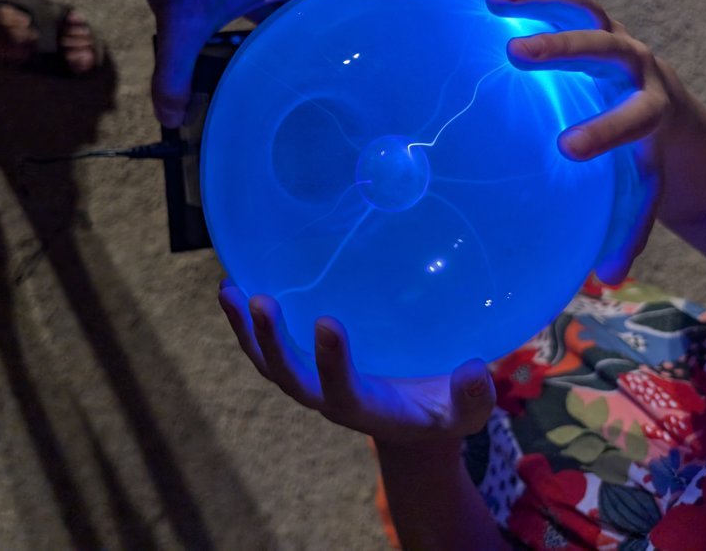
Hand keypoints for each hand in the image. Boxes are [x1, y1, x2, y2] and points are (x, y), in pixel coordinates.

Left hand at [116, 0, 335, 126]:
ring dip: (301, 55)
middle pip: (330, 34)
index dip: (346, 70)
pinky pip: (284, 18)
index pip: (347, 33)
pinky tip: (265, 67)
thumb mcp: (180, 18)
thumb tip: (171, 115)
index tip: (341, 104)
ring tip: (297, 98)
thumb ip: (174, 72)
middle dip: (322, 70)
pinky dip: (278, 41)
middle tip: (315, 112)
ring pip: (307, 26)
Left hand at [218, 281, 495, 442]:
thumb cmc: (438, 411)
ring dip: (245, 329)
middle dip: (272, 342)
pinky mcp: (300, 362)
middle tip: (261, 302)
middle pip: (289, 376)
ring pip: (268, 361)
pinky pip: (265, 345)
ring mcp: (308, 379)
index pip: (342, 390)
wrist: (409, 422)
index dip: (331, 362)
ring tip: (231, 290)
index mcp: (365, 408)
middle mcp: (327, 396)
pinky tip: (231, 284)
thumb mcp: (463, 415)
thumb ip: (471, 399)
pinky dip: (244, 321)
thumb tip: (475, 371)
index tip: (328, 323)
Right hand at [468, 0, 670, 282]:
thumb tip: (605, 280)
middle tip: (518, 55)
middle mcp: (635, 66)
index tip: (567, 148)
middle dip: (564, 49)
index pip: (634, 119)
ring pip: (581, 7)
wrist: (673, 115)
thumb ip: (627, 231)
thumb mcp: (644, 193)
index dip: (604, 130)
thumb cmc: (650, 160)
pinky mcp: (589, 21)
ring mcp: (612, 36)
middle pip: (606, 46)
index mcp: (651, 113)